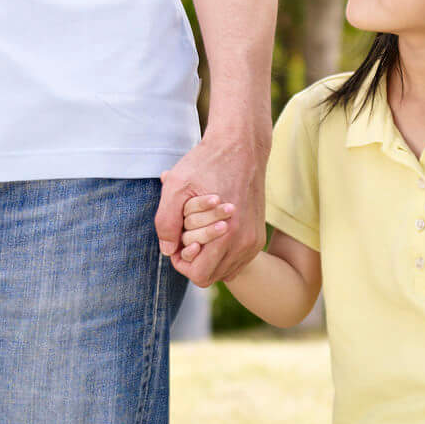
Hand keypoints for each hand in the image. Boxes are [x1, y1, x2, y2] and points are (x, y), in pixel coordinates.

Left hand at [156, 126, 265, 287]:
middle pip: (211, 276)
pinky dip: (222, 252)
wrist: (242, 147)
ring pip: (224, 270)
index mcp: (227, 235)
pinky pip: (236, 261)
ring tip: (201, 231)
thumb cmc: (206, 163)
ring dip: (209, 257)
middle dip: (194, 260)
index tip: (176, 240)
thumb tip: (167, 250)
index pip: (198, 275)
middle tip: (186, 235)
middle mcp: (245, 243)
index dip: (181, 262)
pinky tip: (213, 231)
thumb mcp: (176, 186)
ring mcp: (254, 242)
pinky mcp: (258, 237)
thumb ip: (166, 221)